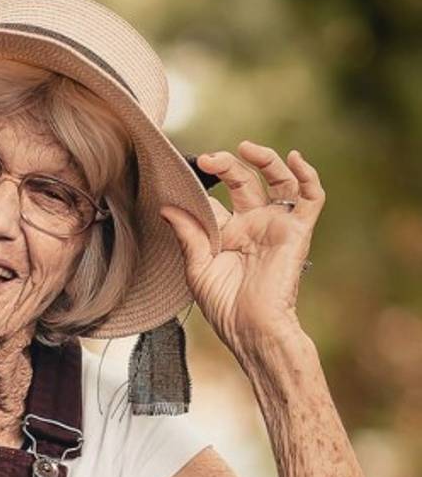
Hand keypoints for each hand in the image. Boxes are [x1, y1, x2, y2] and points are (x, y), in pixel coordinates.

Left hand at [159, 141, 325, 360]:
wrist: (250, 328)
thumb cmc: (223, 305)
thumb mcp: (196, 266)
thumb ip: (187, 234)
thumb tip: (166, 207)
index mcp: (226, 232)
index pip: (214, 196)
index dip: (200, 184)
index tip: (179, 174)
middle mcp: (251, 224)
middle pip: (243, 181)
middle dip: (227, 165)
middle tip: (209, 158)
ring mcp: (275, 225)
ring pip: (278, 181)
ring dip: (266, 160)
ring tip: (246, 148)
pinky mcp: (297, 231)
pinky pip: (311, 198)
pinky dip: (308, 176)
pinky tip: (296, 159)